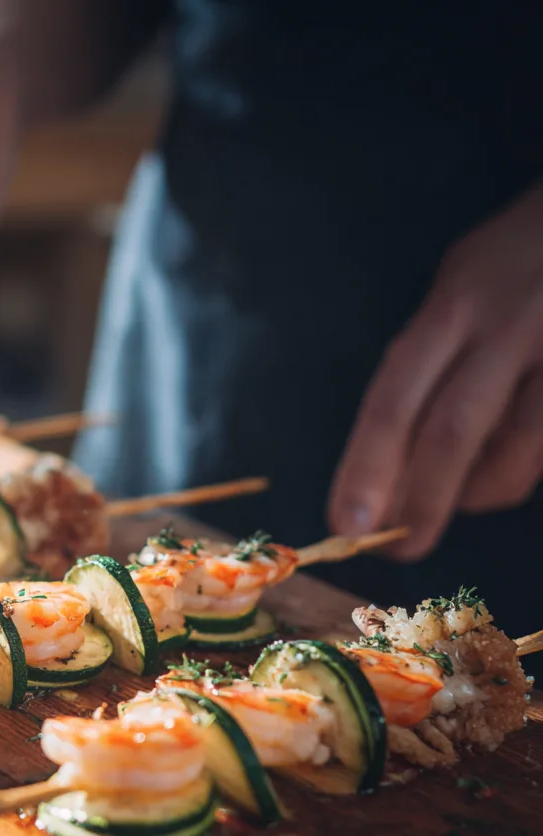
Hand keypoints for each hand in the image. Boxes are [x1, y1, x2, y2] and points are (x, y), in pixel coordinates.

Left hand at [329, 183, 542, 559]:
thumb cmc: (517, 257)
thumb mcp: (460, 287)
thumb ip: (429, 364)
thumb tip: (391, 462)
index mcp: (454, 305)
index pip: (395, 396)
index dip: (367, 465)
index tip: (346, 522)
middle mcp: (507, 325)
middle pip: (453, 430)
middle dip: (421, 500)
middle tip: (399, 548)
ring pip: (518, 450)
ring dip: (476, 493)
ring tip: (456, 502)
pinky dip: (519, 473)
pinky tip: (499, 476)